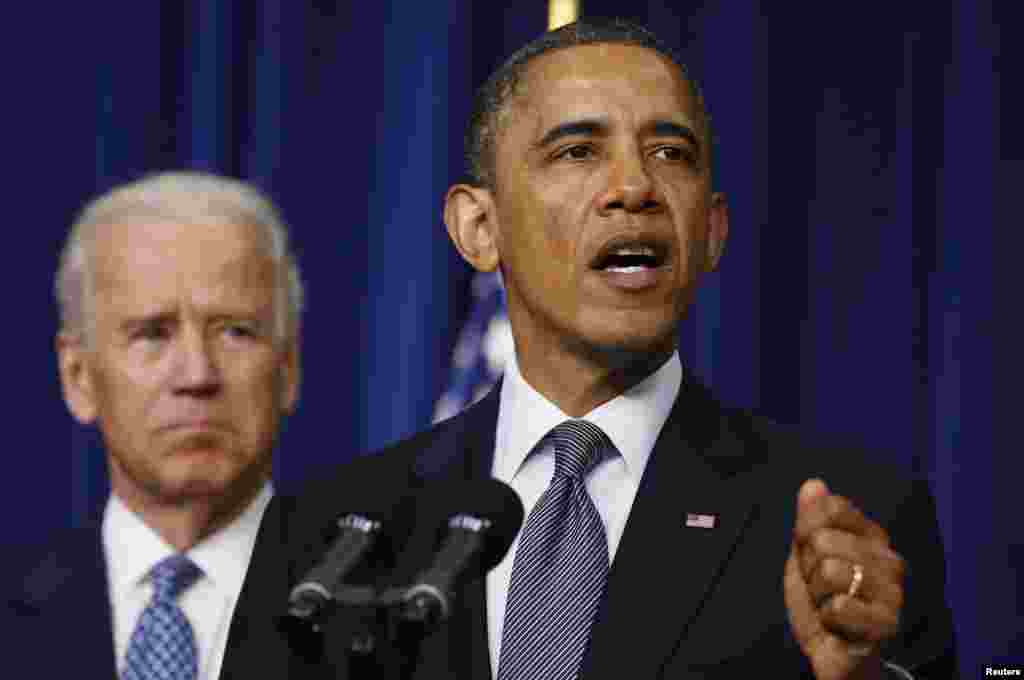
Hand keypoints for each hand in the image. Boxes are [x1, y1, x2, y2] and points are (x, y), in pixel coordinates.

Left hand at [784, 479, 904, 679]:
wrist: (829, 650)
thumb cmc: (820, 599)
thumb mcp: (806, 554)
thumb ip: (810, 519)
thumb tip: (813, 484)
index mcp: (872, 536)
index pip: (830, 508)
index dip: (806, 532)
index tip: (811, 554)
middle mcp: (889, 559)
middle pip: (824, 541)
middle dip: (808, 568)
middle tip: (820, 587)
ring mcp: (892, 592)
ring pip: (830, 572)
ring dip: (817, 594)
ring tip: (828, 605)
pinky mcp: (888, 624)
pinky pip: (838, 607)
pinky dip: (826, 619)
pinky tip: (837, 624)